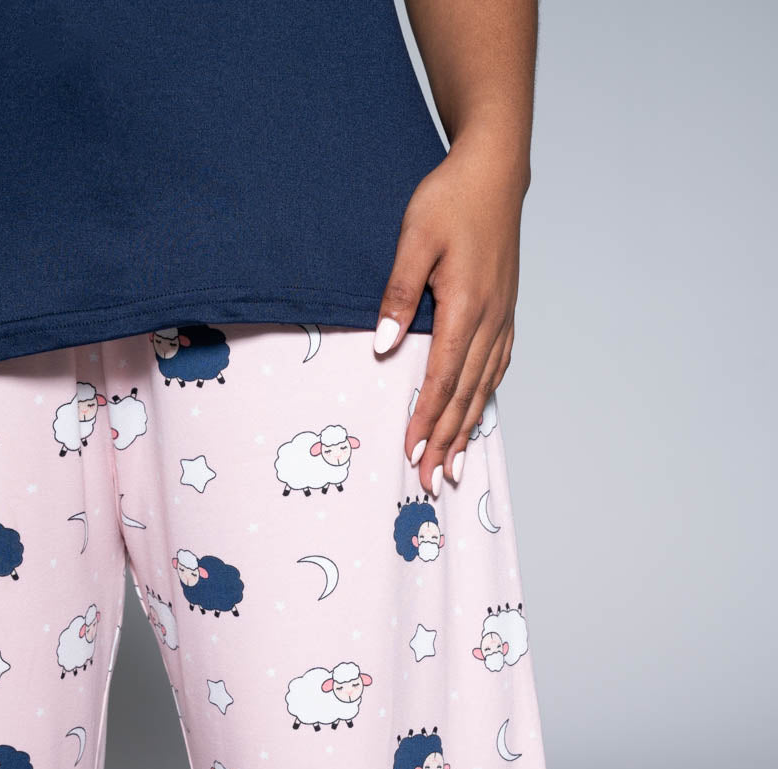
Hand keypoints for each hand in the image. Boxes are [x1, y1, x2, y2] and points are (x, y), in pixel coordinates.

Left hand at [373, 141, 528, 495]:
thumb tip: (382, 345)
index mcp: (463, 305)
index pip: (441, 376)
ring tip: (455, 464)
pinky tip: (478, 414)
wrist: (494, 171)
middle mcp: (488, 319)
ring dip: (468, 428)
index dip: (427, 417)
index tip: (413, 450)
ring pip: (484, 385)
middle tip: (430, 479)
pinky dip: (485, 397)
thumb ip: (397, 294)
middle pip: (465, 393)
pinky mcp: (505, 310)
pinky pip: (497, 365)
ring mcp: (502, 316)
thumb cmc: (449, 200)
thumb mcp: (413, 239)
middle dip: (446, 439)